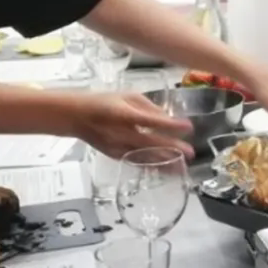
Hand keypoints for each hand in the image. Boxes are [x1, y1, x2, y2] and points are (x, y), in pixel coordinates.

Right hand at [69, 92, 194, 159]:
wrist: (76, 117)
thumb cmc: (105, 102)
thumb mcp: (128, 96)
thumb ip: (149, 106)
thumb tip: (168, 117)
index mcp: (123, 114)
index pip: (149, 120)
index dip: (169, 124)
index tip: (188, 126)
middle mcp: (119, 133)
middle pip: (149, 142)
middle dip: (171, 148)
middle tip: (191, 152)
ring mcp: (116, 147)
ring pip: (143, 156)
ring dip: (164, 162)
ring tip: (183, 166)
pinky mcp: (114, 156)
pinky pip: (136, 162)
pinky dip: (151, 167)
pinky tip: (165, 171)